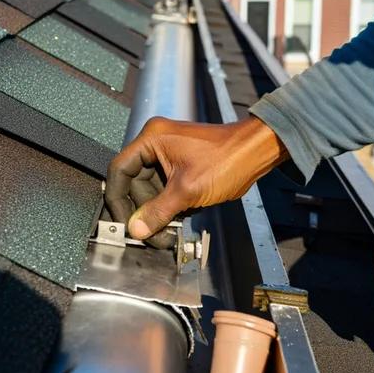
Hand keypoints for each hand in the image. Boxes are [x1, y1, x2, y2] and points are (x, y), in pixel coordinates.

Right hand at [105, 115, 287, 245]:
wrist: (256, 153)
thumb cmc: (228, 158)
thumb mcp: (187, 190)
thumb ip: (158, 211)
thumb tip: (136, 228)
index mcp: (152, 139)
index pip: (120, 170)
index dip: (116, 198)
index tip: (120, 220)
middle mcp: (156, 144)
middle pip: (134, 184)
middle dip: (142, 211)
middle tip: (148, 233)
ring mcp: (168, 155)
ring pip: (150, 190)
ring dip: (156, 213)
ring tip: (166, 232)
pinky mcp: (180, 167)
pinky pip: (164, 190)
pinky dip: (169, 207)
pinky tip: (178, 220)